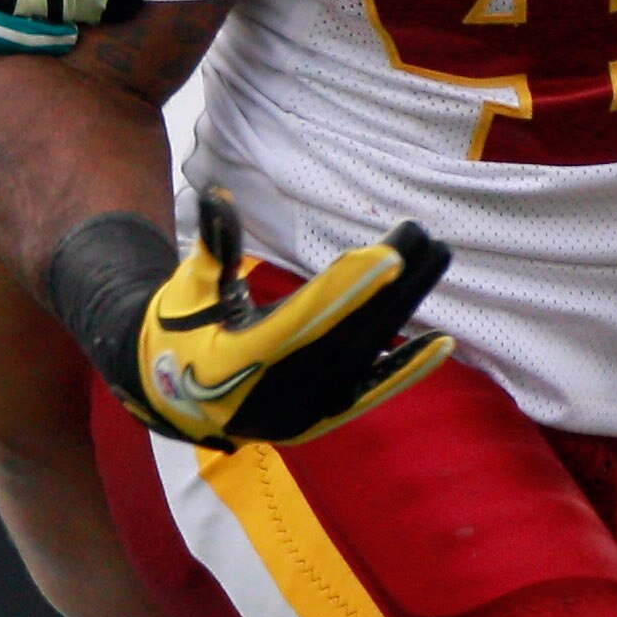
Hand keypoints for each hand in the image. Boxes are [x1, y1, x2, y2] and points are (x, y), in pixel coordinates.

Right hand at [130, 186, 451, 446]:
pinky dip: (403, 369)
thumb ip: (210, 246)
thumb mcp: (186, 288)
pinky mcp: (317, 420)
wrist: (175, 401)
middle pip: (344, 334)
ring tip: (436, 261)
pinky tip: (441, 344)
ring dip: (402, 309)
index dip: (346, 290)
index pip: (303, 321)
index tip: (387, 256)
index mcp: (232, 362)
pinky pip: (368, 392)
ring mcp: (299, 413)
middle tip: (422, 237)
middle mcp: (271, 394)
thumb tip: (215, 196)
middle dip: (386, 286)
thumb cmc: (180, 330)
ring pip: (362, 356)